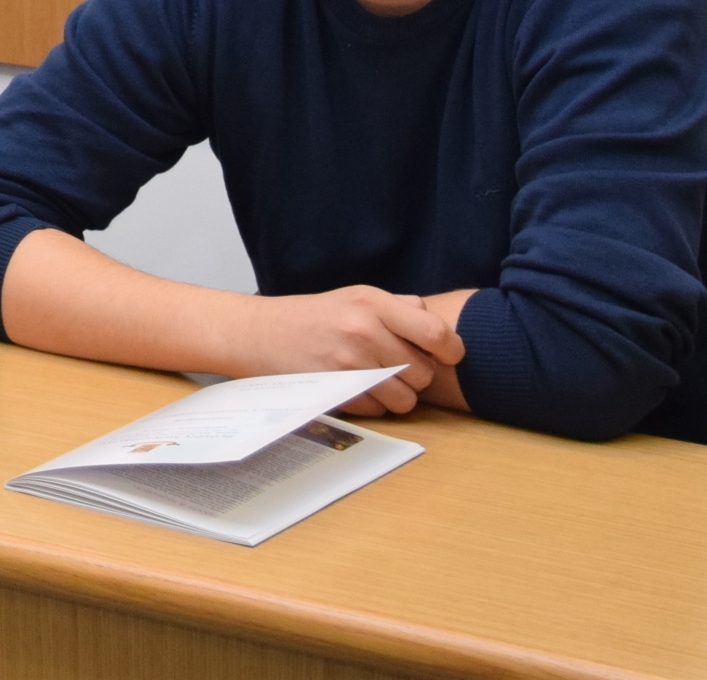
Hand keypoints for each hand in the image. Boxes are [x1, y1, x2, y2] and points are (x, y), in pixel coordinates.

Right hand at [222, 285, 467, 415]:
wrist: (255, 332)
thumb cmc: (309, 316)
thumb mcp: (352, 296)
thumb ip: (397, 307)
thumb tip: (436, 324)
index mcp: (372, 303)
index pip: (435, 333)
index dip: (451, 350)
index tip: (447, 355)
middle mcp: (363, 331)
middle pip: (423, 372)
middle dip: (415, 376)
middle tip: (395, 367)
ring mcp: (348, 363)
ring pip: (405, 398)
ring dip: (397, 395)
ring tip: (376, 380)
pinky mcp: (336, 390)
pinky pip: (378, 410)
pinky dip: (373, 405)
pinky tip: (355, 388)